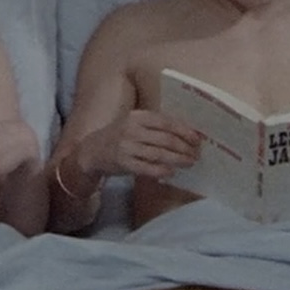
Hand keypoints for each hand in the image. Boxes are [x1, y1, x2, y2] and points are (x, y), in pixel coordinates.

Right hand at [74, 108, 201, 182]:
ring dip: (178, 160)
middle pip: (165, 139)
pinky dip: (162, 171)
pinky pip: (148, 168)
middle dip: (185, 148)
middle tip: (196, 154)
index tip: (197, 138)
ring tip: (190, 163)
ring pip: (159, 154)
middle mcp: (132, 130)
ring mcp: (127, 147)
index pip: (166, 121)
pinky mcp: (124, 163)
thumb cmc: (120, 136)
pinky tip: (172, 172)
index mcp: (137, 116)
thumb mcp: (134, 123)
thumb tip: (186, 132)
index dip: (184, 130)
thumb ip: (155, 126)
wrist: (92, 150)